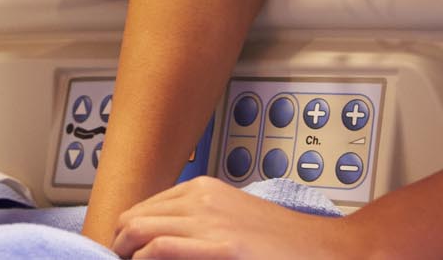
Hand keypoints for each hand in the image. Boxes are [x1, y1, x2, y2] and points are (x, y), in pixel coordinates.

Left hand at [109, 177, 363, 258]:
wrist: (324, 249)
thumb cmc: (281, 243)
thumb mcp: (231, 221)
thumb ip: (197, 225)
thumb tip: (160, 242)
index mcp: (202, 189)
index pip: (142, 207)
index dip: (125, 233)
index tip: (121, 251)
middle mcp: (200, 198)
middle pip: (132, 217)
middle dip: (118, 243)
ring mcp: (209, 219)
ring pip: (137, 230)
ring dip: (124, 251)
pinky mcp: (220, 245)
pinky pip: (160, 247)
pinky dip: (142, 258)